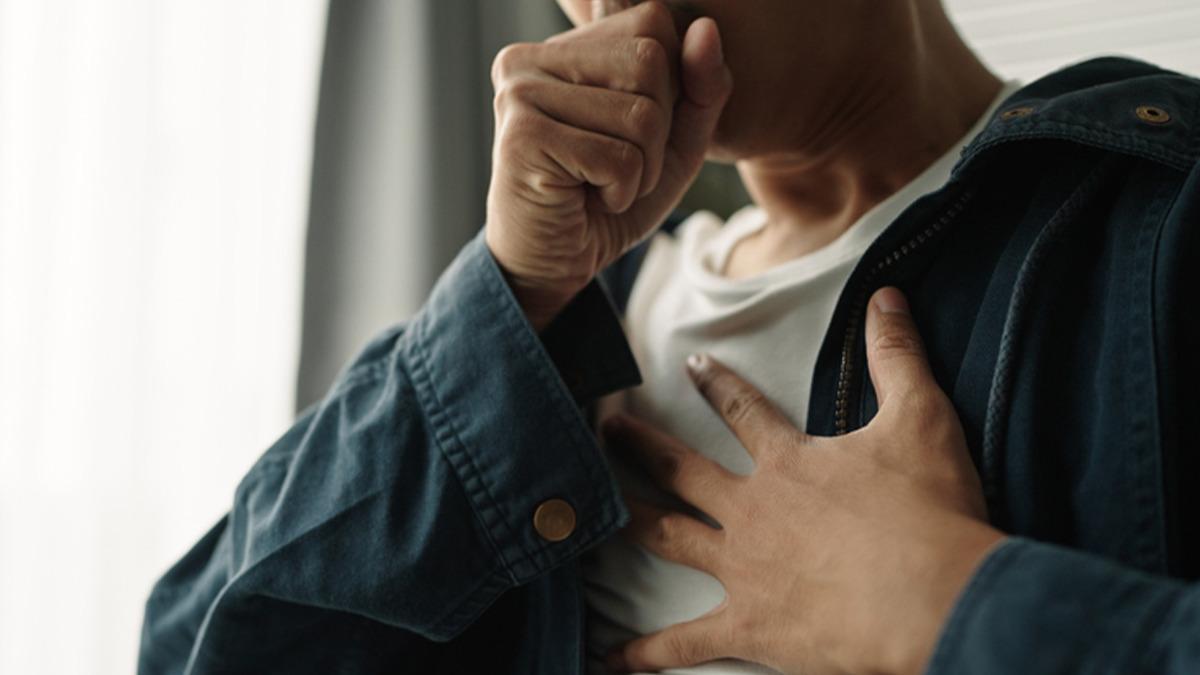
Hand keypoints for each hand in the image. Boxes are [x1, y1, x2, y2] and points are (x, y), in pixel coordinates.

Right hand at [485, 2, 732, 329]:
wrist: (554, 265)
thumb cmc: (609, 199)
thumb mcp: (675, 143)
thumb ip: (700, 87)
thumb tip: (706, 28)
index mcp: (564, 46)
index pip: (653, 20)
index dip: (670, 83)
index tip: (631, 130)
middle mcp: (531, 57)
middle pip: (650, 59)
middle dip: (658, 129)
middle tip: (618, 165)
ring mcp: (520, 93)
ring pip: (640, 112)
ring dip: (641, 167)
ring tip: (602, 184)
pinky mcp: (522, 137)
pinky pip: (618, 156)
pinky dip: (621, 191)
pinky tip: (588, 199)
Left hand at [602, 288, 1006, 674]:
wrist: (935, 598)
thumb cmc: (930, 511)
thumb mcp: (922, 419)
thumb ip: (898, 356)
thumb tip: (887, 296)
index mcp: (788, 463)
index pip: (743, 410)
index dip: (717, 383)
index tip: (690, 364)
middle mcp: (752, 511)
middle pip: (681, 471)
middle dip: (640, 446)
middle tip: (604, 427)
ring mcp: (743, 569)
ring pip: (668, 538)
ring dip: (629, 521)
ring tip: (590, 514)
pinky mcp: (748, 627)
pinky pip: (685, 643)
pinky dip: (646, 654)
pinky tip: (610, 661)